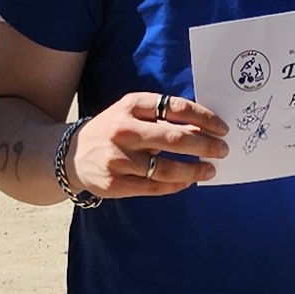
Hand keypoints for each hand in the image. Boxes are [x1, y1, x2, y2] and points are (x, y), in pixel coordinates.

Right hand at [68, 91, 227, 200]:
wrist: (71, 154)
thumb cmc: (112, 130)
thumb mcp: (132, 113)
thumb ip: (162, 118)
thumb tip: (203, 129)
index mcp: (131, 106)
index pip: (176, 107)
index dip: (204, 118)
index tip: (222, 128)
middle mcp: (124, 130)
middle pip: (175, 138)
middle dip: (206, 145)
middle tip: (223, 150)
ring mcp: (118, 158)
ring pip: (166, 168)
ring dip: (194, 170)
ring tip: (210, 170)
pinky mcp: (115, 183)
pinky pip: (154, 187)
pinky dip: (176, 185)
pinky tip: (188, 181)